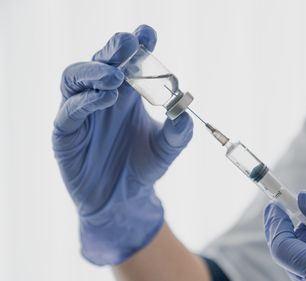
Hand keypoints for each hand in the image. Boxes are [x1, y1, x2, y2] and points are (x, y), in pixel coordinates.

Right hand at [52, 25, 192, 264]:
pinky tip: (106, 99)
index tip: (148, 34)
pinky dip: (86, 100)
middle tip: (130, 43)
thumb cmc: (144, 167)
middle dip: (115, 49)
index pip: (130, 60)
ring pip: (76, 77)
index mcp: (128, 92)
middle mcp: (103, 95)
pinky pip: (70, 109)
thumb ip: (177, 133)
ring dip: (96, 71)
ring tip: (116, 76)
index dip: (138, 44)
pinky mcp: (66, 131)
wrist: (123, 199)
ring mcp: (82, 111)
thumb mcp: (167, 150)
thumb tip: (185, 114)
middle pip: (102, 60)